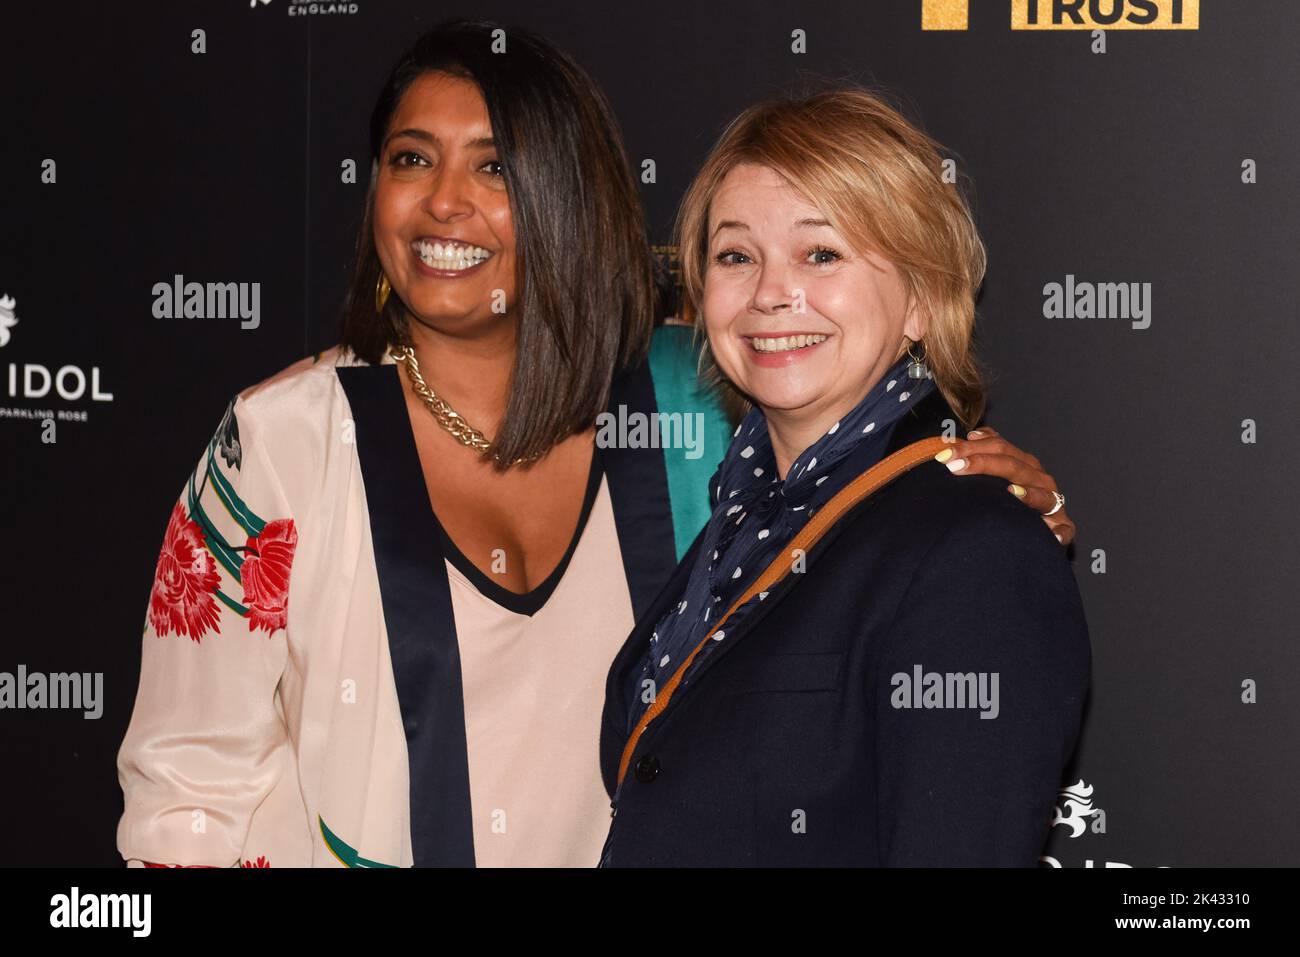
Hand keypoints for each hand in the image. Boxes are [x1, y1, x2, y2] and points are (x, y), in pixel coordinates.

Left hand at [933, 426, 1074, 546]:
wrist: (1033, 529)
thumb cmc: (1009, 498)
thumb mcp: (996, 473)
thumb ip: (983, 454)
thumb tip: (967, 436)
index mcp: (1024, 463)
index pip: (999, 447)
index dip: (971, 448)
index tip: (944, 453)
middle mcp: (1039, 478)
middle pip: (1013, 465)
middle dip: (982, 463)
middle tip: (953, 466)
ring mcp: (1053, 501)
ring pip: (1041, 494)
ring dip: (1027, 495)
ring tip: (1009, 492)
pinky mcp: (1063, 526)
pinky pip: (1064, 529)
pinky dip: (1059, 531)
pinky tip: (1049, 534)